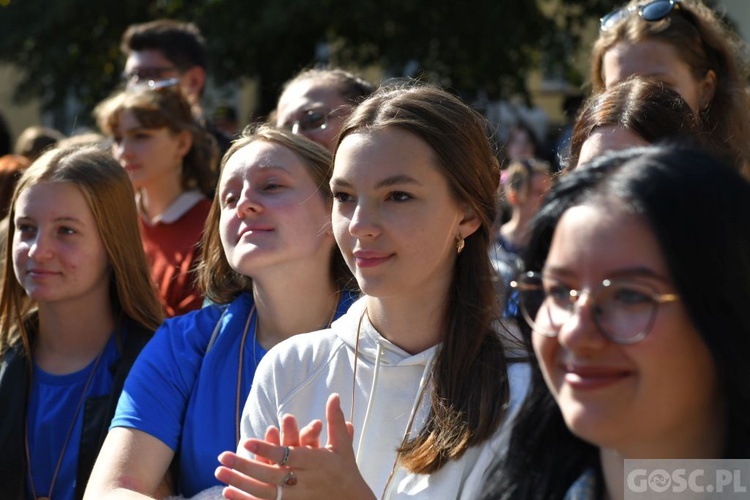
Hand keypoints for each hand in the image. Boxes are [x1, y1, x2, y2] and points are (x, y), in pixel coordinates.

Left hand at [215, 394, 373, 499]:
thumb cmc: (347, 472)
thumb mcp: (342, 446)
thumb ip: (335, 421)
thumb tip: (334, 395)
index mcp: (316, 463)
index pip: (288, 455)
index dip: (267, 449)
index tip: (247, 441)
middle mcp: (305, 482)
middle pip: (271, 475)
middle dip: (245, 466)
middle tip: (223, 456)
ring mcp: (298, 499)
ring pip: (264, 493)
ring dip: (240, 483)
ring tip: (220, 471)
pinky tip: (228, 491)